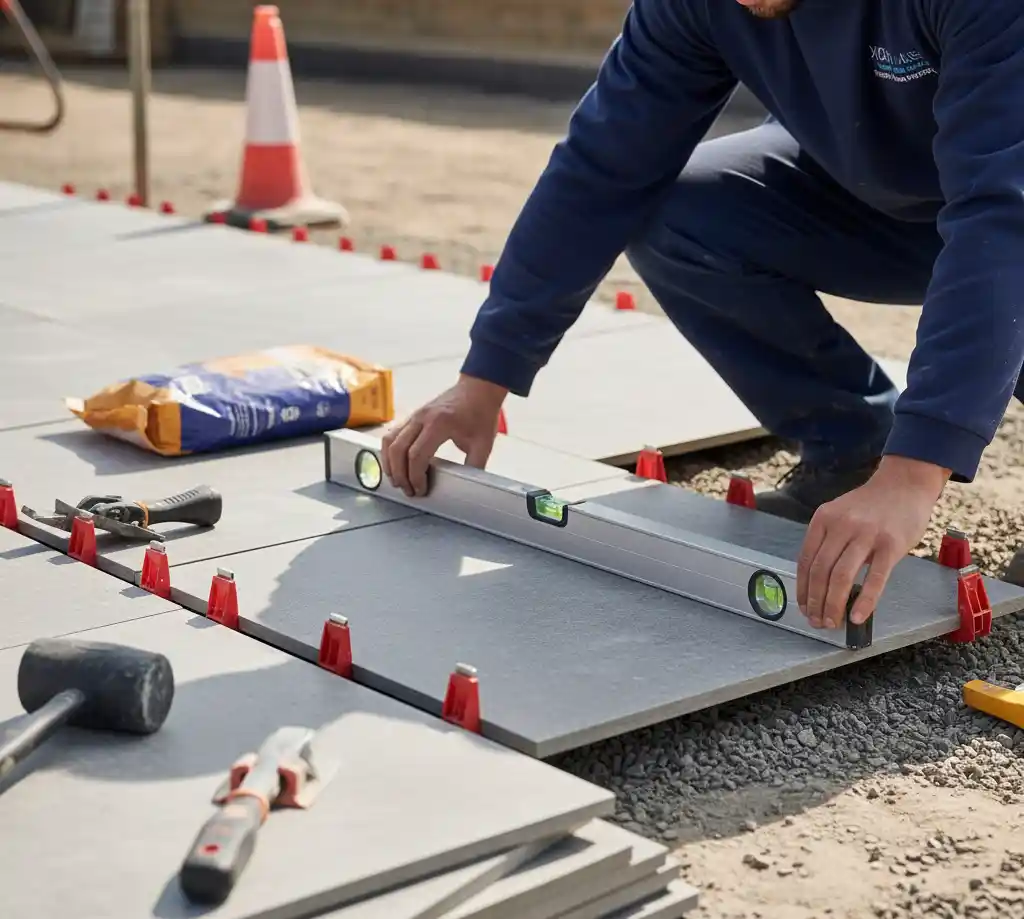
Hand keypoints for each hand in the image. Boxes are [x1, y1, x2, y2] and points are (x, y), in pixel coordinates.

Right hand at [381, 375, 507, 496]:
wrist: (478, 389)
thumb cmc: (481, 413)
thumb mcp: (483, 444)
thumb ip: (474, 467)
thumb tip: (466, 487)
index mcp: (439, 424)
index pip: (416, 455)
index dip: (415, 477)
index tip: (421, 490)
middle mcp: (422, 418)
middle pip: (398, 450)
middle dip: (400, 475)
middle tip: (408, 491)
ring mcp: (414, 416)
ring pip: (389, 441)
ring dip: (390, 463)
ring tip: (398, 480)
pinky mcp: (412, 416)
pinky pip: (392, 434)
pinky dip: (389, 452)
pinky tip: (396, 464)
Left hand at [796, 456, 949, 630]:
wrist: (905, 484)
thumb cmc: (872, 505)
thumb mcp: (840, 515)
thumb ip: (828, 542)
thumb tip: (819, 582)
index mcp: (823, 519)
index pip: (806, 560)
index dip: (803, 588)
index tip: (804, 607)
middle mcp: (841, 525)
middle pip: (820, 571)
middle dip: (816, 601)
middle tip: (817, 621)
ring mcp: (866, 534)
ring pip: (841, 577)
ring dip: (834, 605)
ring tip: (833, 622)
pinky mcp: (890, 544)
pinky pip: (875, 578)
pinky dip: (864, 601)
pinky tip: (857, 616)